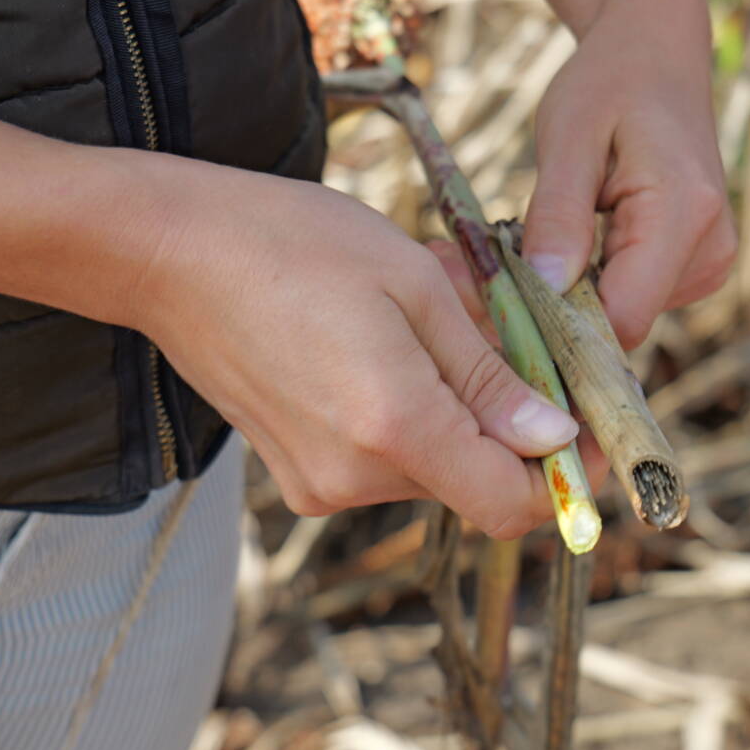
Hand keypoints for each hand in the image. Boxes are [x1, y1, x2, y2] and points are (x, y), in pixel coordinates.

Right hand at [127, 156, 582, 537]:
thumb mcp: (413, 286)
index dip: (561, 476)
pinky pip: (385, 458)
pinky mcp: (297, 474)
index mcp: (395, 427)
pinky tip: (386, 343)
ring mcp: (319, 483)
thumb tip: (550, 435)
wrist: (167, 253)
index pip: (509, 505)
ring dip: (455, 407)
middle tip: (505, 335)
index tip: (583, 427)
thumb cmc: (291, 244)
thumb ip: (488, 373)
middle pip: (475, 482)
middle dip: (508, 421)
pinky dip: (409, 412)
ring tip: (430, 322)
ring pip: (433, 466)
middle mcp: (355, 476)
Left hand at [517, 0, 735, 349]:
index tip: (495, 310)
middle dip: (550, 311)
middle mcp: (711, 250)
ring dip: (565, 297)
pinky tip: (559, 249)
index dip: (557, 329)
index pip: (623, 317)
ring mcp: (708, 264)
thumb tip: (545, 287)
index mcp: (685, 212)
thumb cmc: (610, 83)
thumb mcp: (567, 136)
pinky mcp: (694, 268)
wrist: (657, 55)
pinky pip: (629, 297)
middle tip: (481, 276)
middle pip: (620, 324)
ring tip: (519, 251)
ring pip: (620, 317)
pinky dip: (587, 284)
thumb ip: (557, 214)